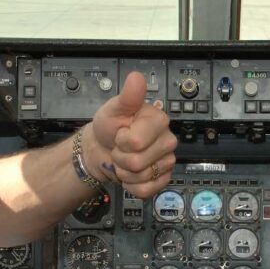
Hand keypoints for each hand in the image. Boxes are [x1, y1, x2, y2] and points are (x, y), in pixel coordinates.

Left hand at [87, 71, 177, 198]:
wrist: (102, 148)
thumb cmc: (109, 127)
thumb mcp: (114, 109)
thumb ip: (128, 96)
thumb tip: (136, 78)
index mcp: (159, 121)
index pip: (136, 142)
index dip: (121, 141)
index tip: (120, 133)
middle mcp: (167, 140)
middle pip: (138, 162)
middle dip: (121, 158)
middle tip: (120, 148)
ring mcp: (167, 161)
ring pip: (141, 177)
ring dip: (125, 172)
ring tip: (124, 159)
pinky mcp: (163, 178)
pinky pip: (147, 190)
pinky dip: (132, 186)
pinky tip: (131, 174)